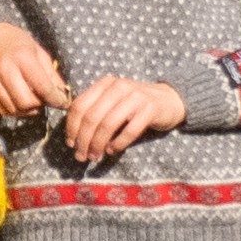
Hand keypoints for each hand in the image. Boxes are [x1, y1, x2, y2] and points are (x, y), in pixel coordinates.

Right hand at [0, 21, 70, 121]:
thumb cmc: (17, 43)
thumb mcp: (38, 51)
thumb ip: (51, 74)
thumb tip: (63, 95)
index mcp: (22, 57)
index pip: (43, 87)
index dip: (56, 100)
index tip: (62, 103)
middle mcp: (5, 68)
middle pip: (26, 102)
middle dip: (39, 106)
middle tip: (43, 101)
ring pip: (13, 109)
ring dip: (26, 111)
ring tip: (32, 103)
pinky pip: (1, 109)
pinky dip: (13, 111)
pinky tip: (18, 103)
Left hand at [55, 74, 189, 167]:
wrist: (169, 100)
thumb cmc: (135, 105)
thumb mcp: (113, 102)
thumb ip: (95, 112)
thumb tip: (76, 139)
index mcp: (104, 83)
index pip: (79, 105)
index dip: (72, 127)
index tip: (71, 144)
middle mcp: (118, 86)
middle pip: (92, 117)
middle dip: (83, 140)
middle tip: (81, 156)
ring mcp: (135, 97)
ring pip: (108, 124)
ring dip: (98, 144)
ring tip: (95, 157)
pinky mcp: (150, 109)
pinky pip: (129, 131)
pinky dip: (118, 144)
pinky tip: (112, 151)